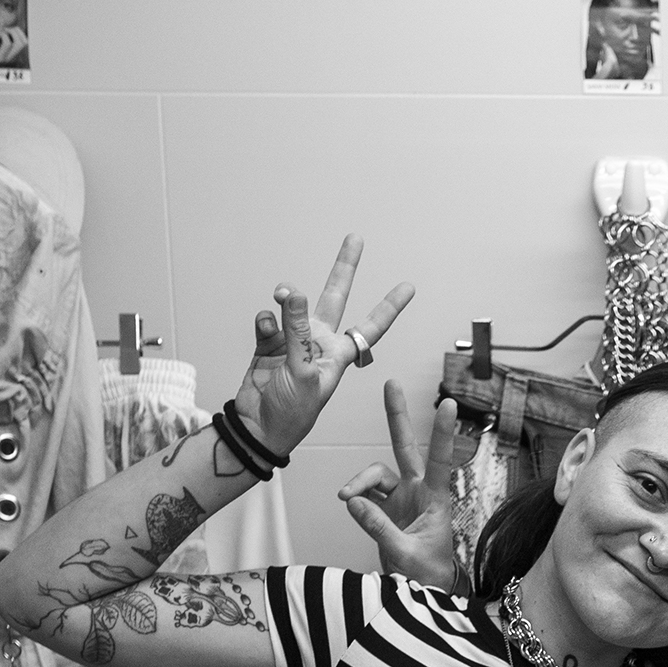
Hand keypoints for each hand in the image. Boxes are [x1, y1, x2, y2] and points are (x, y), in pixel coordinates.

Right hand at [234, 234, 413, 458]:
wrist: (259, 428)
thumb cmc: (292, 413)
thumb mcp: (304, 372)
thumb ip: (298, 331)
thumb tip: (294, 293)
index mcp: (339, 354)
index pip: (371, 326)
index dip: (389, 306)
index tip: (408, 286)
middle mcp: (319, 343)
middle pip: (335, 297)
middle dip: (344, 268)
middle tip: (356, 238)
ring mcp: (292, 342)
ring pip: (293, 305)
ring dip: (287, 297)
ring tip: (282, 295)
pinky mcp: (268, 344)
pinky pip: (268, 320)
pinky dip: (265, 320)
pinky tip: (265, 326)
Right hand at [337, 382, 458, 584]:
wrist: (424, 591)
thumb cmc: (427, 575)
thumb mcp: (404, 554)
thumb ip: (379, 527)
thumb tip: (353, 501)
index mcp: (436, 500)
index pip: (441, 460)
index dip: (442, 432)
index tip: (448, 404)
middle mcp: (419, 492)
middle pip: (405, 448)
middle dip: (396, 417)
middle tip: (391, 383)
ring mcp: (402, 499)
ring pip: (375, 474)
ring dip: (359, 481)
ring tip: (346, 497)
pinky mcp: (386, 510)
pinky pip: (365, 494)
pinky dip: (355, 497)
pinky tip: (351, 504)